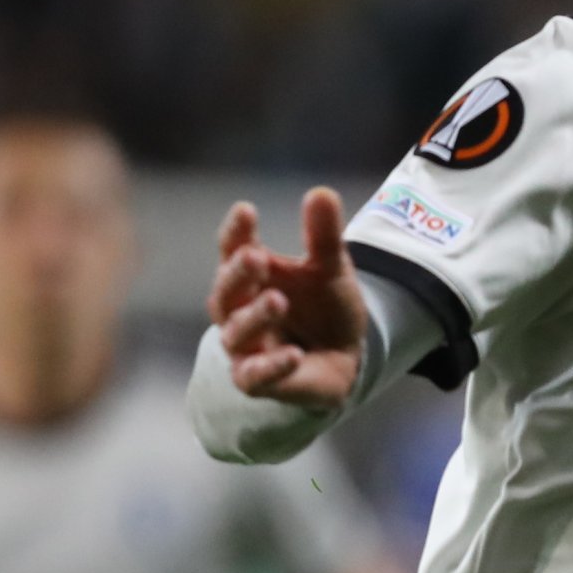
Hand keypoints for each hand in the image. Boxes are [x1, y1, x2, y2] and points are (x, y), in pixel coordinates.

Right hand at [210, 188, 367, 405]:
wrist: (345, 356)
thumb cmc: (324, 307)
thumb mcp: (331, 268)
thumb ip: (324, 235)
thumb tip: (322, 192)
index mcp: (251, 276)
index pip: (233, 250)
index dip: (236, 232)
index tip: (247, 210)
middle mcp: (238, 310)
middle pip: (226, 291)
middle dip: (238, 274)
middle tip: (255, 256)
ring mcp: (245, 347)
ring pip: (235, 333)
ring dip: (254, 316)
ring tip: (277, 299)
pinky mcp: (258, 381)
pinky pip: (255, 377)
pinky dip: (271, 366)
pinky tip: (291, 354)